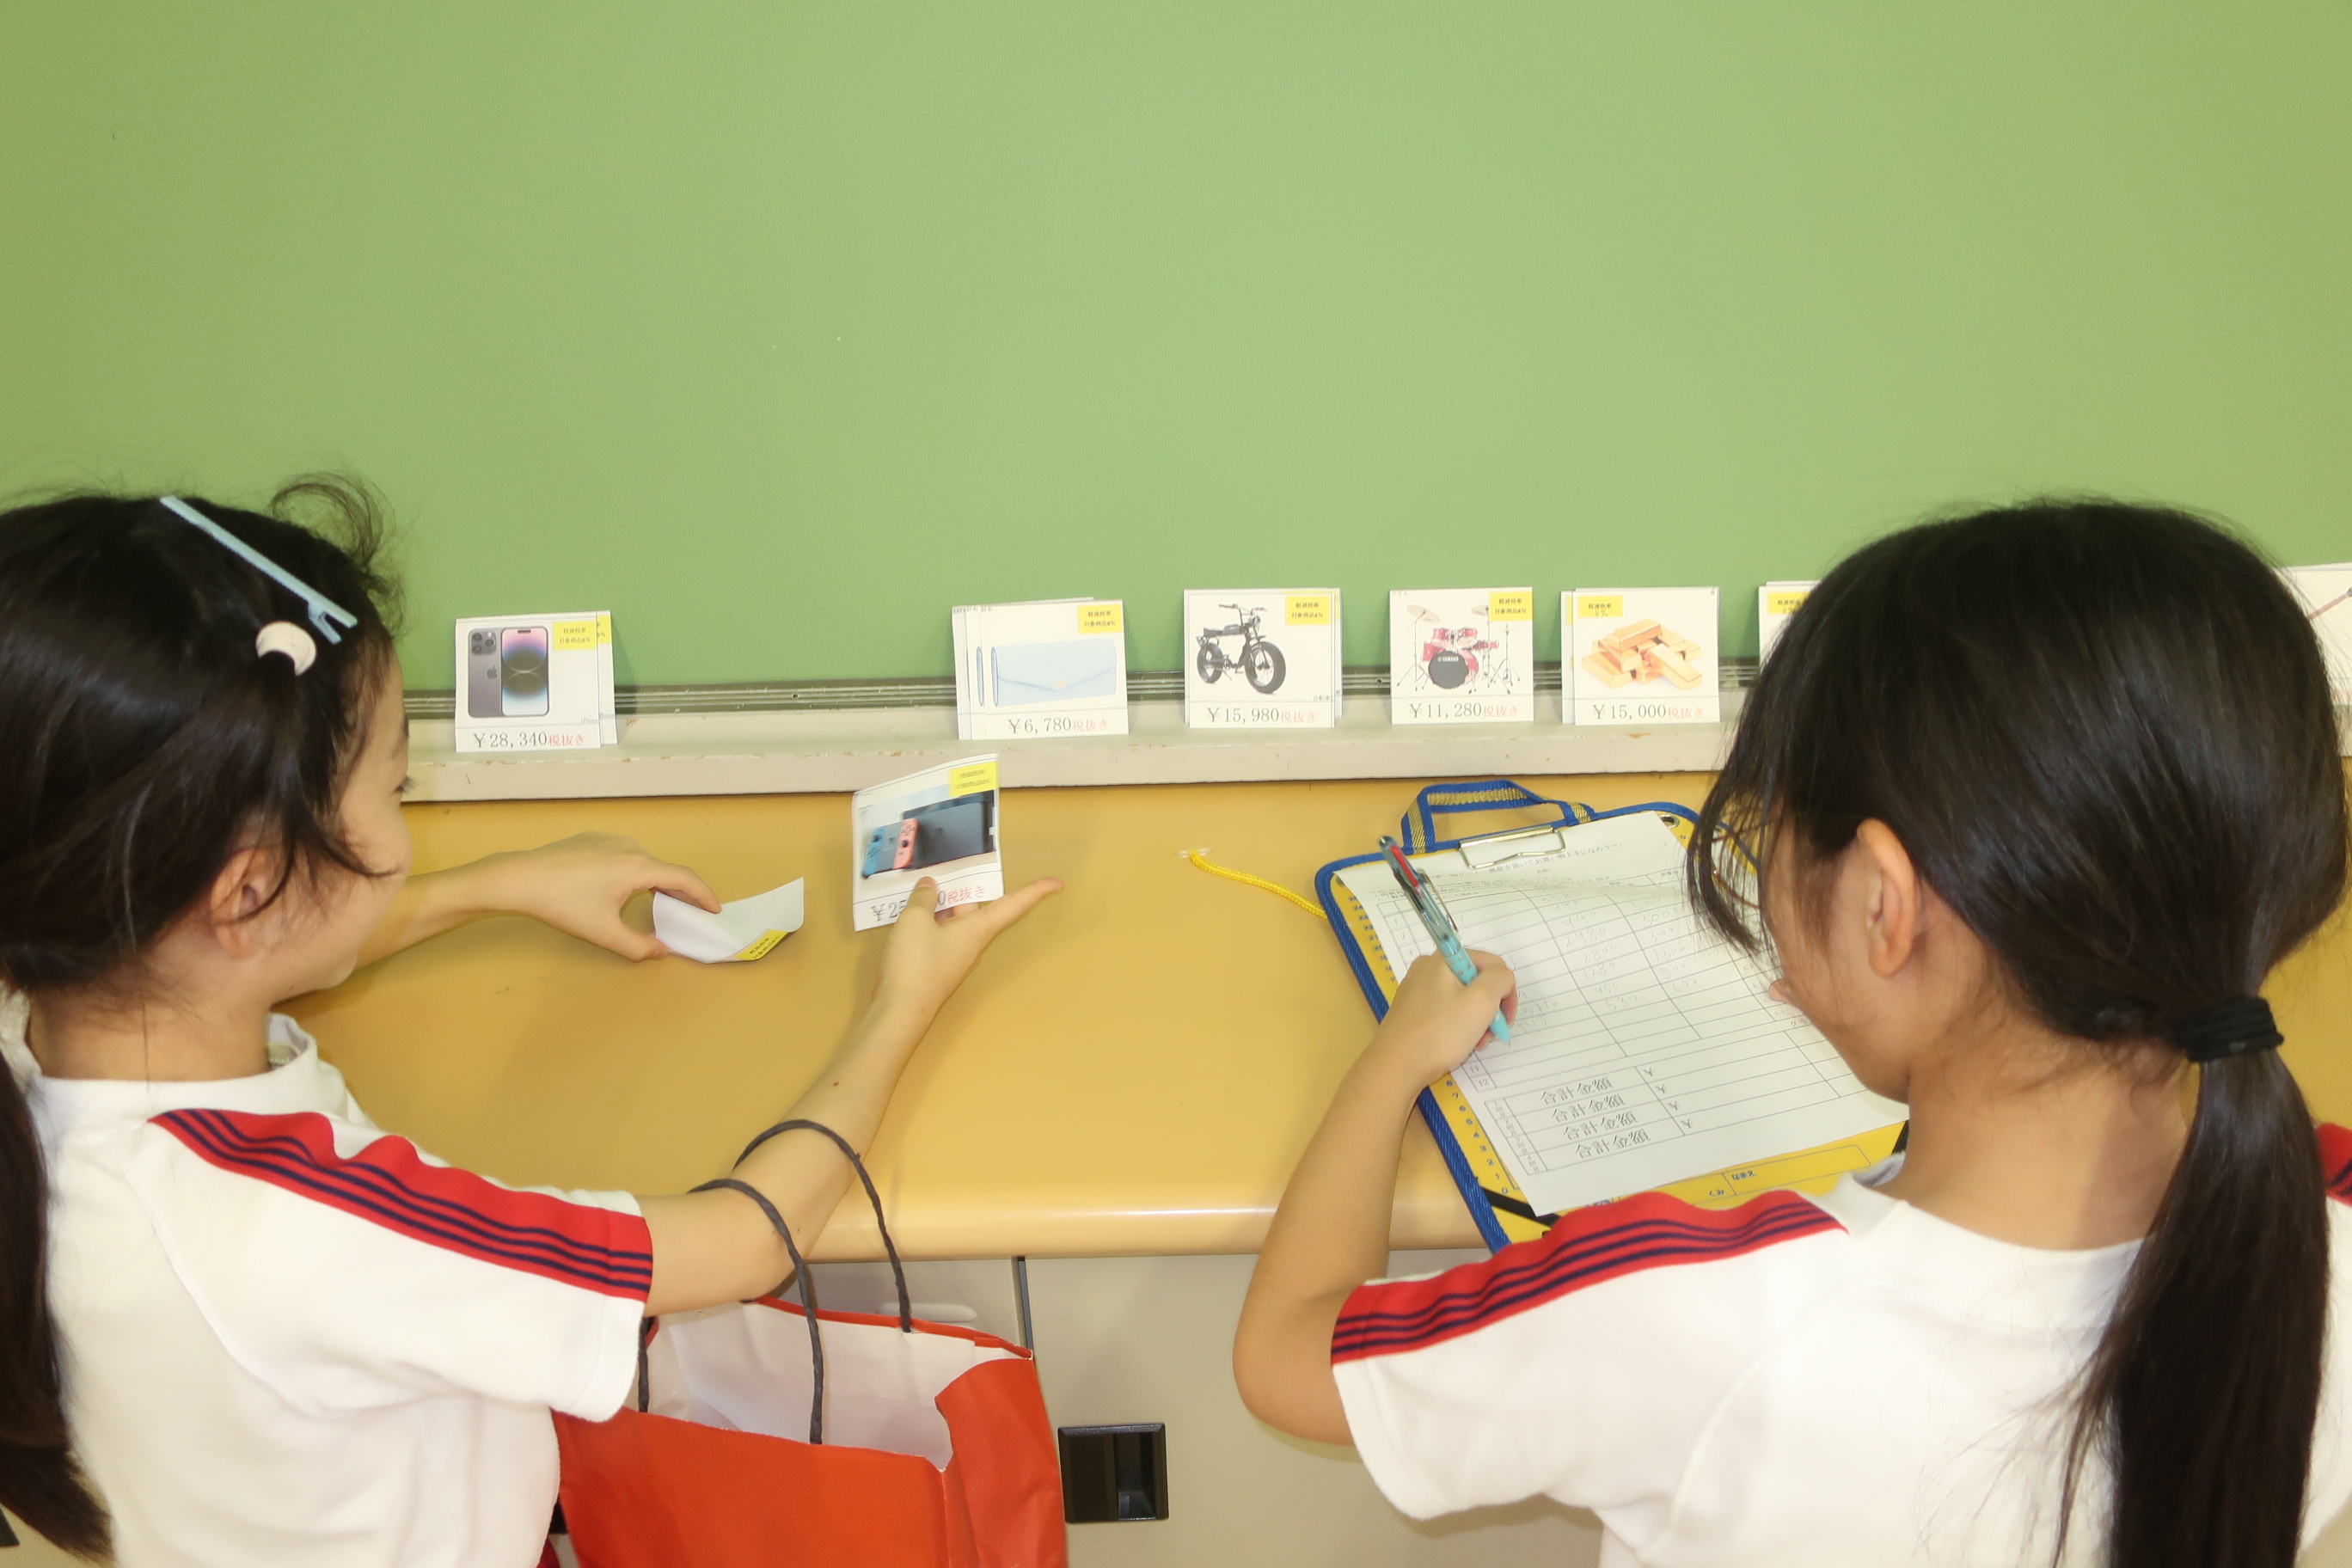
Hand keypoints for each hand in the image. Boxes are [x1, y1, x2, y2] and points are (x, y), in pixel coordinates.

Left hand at [467, 832, 719, 960]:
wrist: (520, 878)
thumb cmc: (563, 905)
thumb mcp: (602, 932)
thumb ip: (637, 946)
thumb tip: (661, 951)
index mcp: (638, 867)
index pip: (684, 878)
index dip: (704, 895)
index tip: (714, 910)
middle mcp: (629, 847)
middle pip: (665, 868)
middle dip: (681, 891)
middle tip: (689, 910)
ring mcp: (609, 839)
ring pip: (644, 860)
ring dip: (657, 879)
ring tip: (658, 900)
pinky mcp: (592, 838)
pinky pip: (624, 853)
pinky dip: (635, 869)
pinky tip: (619, 886)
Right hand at [871, 876, 1061, 1022]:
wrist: (900, 1009)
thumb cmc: (915, 962)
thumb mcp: (915, 920)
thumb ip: (923, 898)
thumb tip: (930, 885)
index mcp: (977, 929)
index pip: (1013, 905)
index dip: (1035, 891)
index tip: (1057, 883)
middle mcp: (971, 941)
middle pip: (975, 908)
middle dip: (964, 890)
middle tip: (950, 868)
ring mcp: (954, 954)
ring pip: (955, 920)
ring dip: (942, 904)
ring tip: (922, 885)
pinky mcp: (937, 964)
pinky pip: (940, 933)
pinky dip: (931, 919)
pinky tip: (910, 912)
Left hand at [1363, 950, 1515, 1089]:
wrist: (1396, 1066)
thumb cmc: (1440, 1032)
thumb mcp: (1481, 1001)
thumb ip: (1500, 979)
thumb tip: (1502, 978)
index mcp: (1443, 959)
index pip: (1491, 963)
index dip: (1505, 990)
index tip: (1505, 1018)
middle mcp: (1428, 969)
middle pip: (1476, 981)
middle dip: (1490, 1008)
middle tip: (1490, 1034)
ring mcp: (1418, 991)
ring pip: (1462, 999)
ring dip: (1477, 1021)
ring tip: (1475, 1044)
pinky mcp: (1413, 1012)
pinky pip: (1446, 1012)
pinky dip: (1459, 1027)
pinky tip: (1459, 1046)